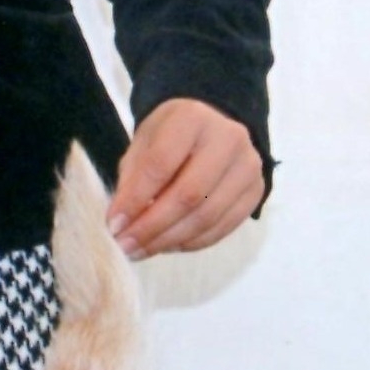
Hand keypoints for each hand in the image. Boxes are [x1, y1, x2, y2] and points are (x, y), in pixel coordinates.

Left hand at [109, 99, 263, 257]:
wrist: (210, 127)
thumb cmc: (169, 136)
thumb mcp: (142, 145)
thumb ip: (132, 179)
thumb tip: (121, 223)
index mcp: (192, 118)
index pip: (161, 164)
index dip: (135, 199)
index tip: (113, 224)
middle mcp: (229, 139)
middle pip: (189, 195)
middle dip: (152, 227)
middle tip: (125, 246)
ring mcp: (248, 166)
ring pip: (207, 216)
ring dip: (170, 240)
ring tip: (142, 251)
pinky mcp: (257, 190)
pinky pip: (224, 227)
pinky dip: (192, 242)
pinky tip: (168, 245)